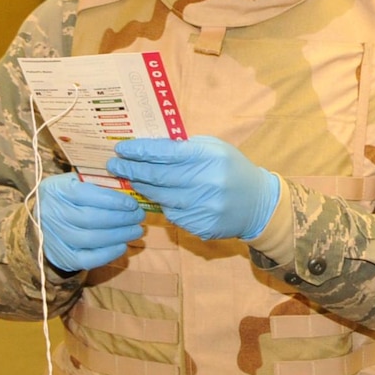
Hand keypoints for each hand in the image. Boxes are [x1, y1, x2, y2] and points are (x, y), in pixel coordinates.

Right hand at [37, 174, 144, 271]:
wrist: (44, 225)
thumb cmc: (69, 201)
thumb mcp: (76, 184)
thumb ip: (98, 184)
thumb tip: (129, 188)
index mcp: (55, 190)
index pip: (85, 194)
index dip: (112, 200)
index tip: (132, 204)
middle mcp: (51, 213)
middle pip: (91, 218)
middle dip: (121, 218)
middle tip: (139, 216)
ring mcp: (55, 236)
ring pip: (92, 238)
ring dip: (120, 235)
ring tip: (136, 230)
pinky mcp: (63, 257)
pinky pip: (89, 258)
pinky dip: (109, 253)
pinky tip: (123, 246)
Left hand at [107, 137, 279, 242]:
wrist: (259, 204)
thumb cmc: (232, 170)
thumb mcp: (213, 149)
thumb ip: (184, 148)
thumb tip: (146, 150)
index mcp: (209, 157)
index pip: (163, 153)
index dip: (138, 151)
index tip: (121, 150)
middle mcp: (207, 183)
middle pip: (157, 177)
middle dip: (132, 170)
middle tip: (115, 166)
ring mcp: (205, 207)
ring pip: (161, 198)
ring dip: (143, 189)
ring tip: (134, 181)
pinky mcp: (203, 226)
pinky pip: (174, 215)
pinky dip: (166, 206)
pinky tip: (165, 199)